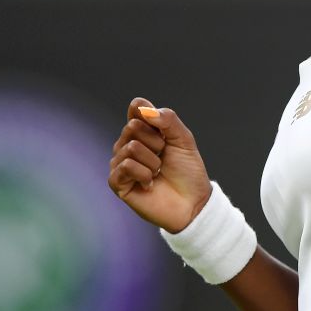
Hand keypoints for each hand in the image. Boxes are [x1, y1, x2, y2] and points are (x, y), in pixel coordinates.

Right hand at [108, 97, 212, 231]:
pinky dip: (145, 174)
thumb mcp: (183, 139)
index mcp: (142, 131)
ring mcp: (120, 163)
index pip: (137, 107)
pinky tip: (150, 184)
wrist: (192, 202)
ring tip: (158, 172)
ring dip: (153, 162)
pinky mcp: (117, 183)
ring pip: (131, 147)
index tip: (165, 132)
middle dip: (157, 142)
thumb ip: (168, 120)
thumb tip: (144, 109)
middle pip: (133, 126)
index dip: (151, 116)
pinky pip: (126, 165)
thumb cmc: (188, 171)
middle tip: (163, 157)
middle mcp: (127, 144)